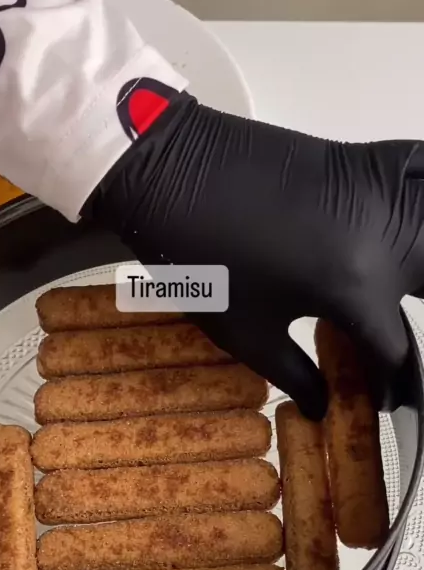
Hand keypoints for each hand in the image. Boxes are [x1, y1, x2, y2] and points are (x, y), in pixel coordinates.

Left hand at [86, 94, 423, 418]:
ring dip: (423, 269)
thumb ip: (295, 375)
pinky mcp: (364, 162)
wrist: (170, 172)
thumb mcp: (246, 334)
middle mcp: (385, 241)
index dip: (391, 385)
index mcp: (355, 289)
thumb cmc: (201, 261)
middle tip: (387, 342)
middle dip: (417, 325)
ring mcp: (380, 195)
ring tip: (404, 293)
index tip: (382, 400)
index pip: (395, 350)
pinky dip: (423, 205)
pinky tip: (410, 230)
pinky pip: (420, 178)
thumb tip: (322, 407)